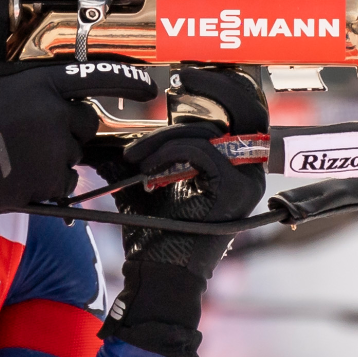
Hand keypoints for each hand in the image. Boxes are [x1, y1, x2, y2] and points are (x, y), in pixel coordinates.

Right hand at [0, 0, 155, 226]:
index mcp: (41, 84)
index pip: (96, 77)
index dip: (126, 80)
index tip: (147, 85)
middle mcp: (54, 115)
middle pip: (86, 118)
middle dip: (69, 122)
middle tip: (35, 126)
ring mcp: (55, 149)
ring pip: (77, 149)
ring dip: (59, 149)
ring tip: (23, 148)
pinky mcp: (50, 179)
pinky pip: (69, 178)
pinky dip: (54, 177)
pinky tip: (26, 168)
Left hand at [100, 66, 267, 356]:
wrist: (156, 277)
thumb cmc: (152, 232)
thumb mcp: (145, 177)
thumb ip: (142, 148)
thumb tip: (107, 122)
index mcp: (234, 162)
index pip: (242, 108)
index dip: (219, 86)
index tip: (184, 80)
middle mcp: (250, 169)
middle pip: (249, 106)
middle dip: (216, 85)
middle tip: (183, 80)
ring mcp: (248, 180)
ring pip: (211, 130)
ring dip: (164, 138)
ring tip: (135, 157)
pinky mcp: (237, 191)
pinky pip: (202, 151)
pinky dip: (167, 154)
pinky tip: (145, 173)